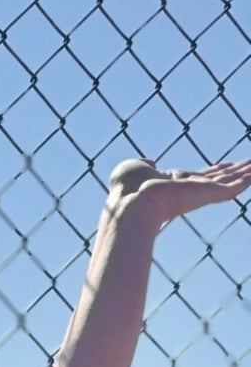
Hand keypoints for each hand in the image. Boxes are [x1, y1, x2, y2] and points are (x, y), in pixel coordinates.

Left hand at [109, 156, 250, 227]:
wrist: (131, 204)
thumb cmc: (127, 189)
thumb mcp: (134, 168)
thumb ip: (144, 164)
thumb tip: (149, 162)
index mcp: (176, 183)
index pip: (204, 176)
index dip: (218, 171)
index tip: (231, 166)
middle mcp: (191, 189)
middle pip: (222, 178)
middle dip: (239, 171)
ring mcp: (199, 192)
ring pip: (230, 182)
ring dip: (246, 174)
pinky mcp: (205, 194)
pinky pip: (230, 188)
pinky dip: (244, 182)